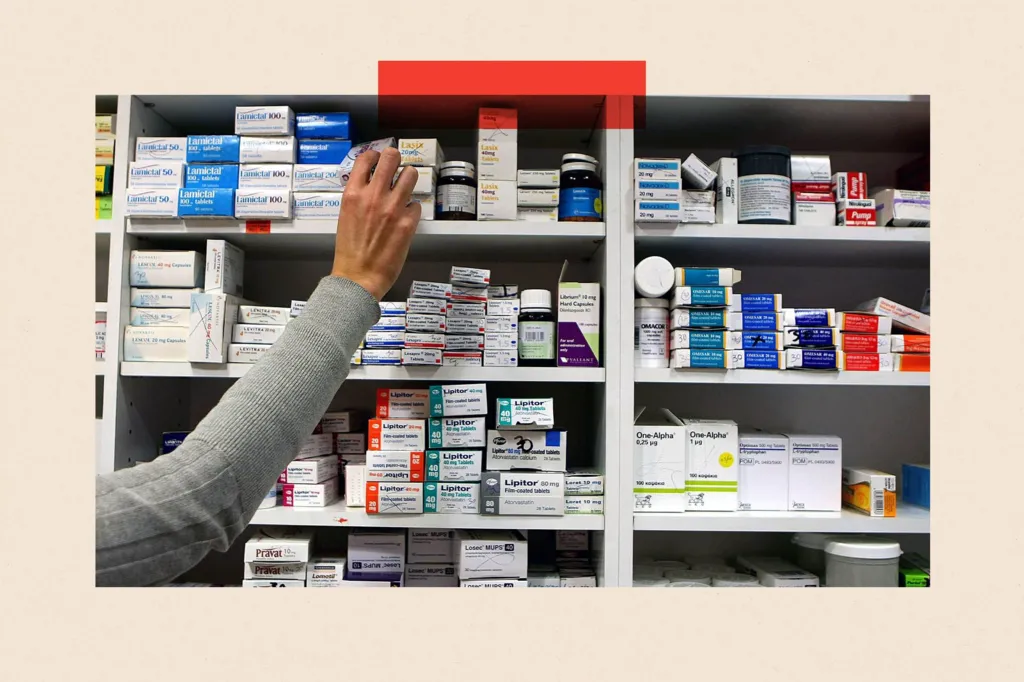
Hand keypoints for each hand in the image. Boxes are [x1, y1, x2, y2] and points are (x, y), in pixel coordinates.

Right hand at [331, 148, 420, 298]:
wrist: (358, 277)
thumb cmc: (350, 251)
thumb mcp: (346, 216)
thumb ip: (358, 197)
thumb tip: (370, 185)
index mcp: (353, 194)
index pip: (366, 158)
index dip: (375, 155)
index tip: (378, 159)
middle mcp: (373, 196)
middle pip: (391, 157)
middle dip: (395, 159)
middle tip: (396, 167)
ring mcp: (392, 208)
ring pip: (410, 174)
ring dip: (408, 179)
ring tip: (405, 188)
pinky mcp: (408, 223)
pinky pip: (416, 204)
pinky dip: (412, 210)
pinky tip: (405, 218)